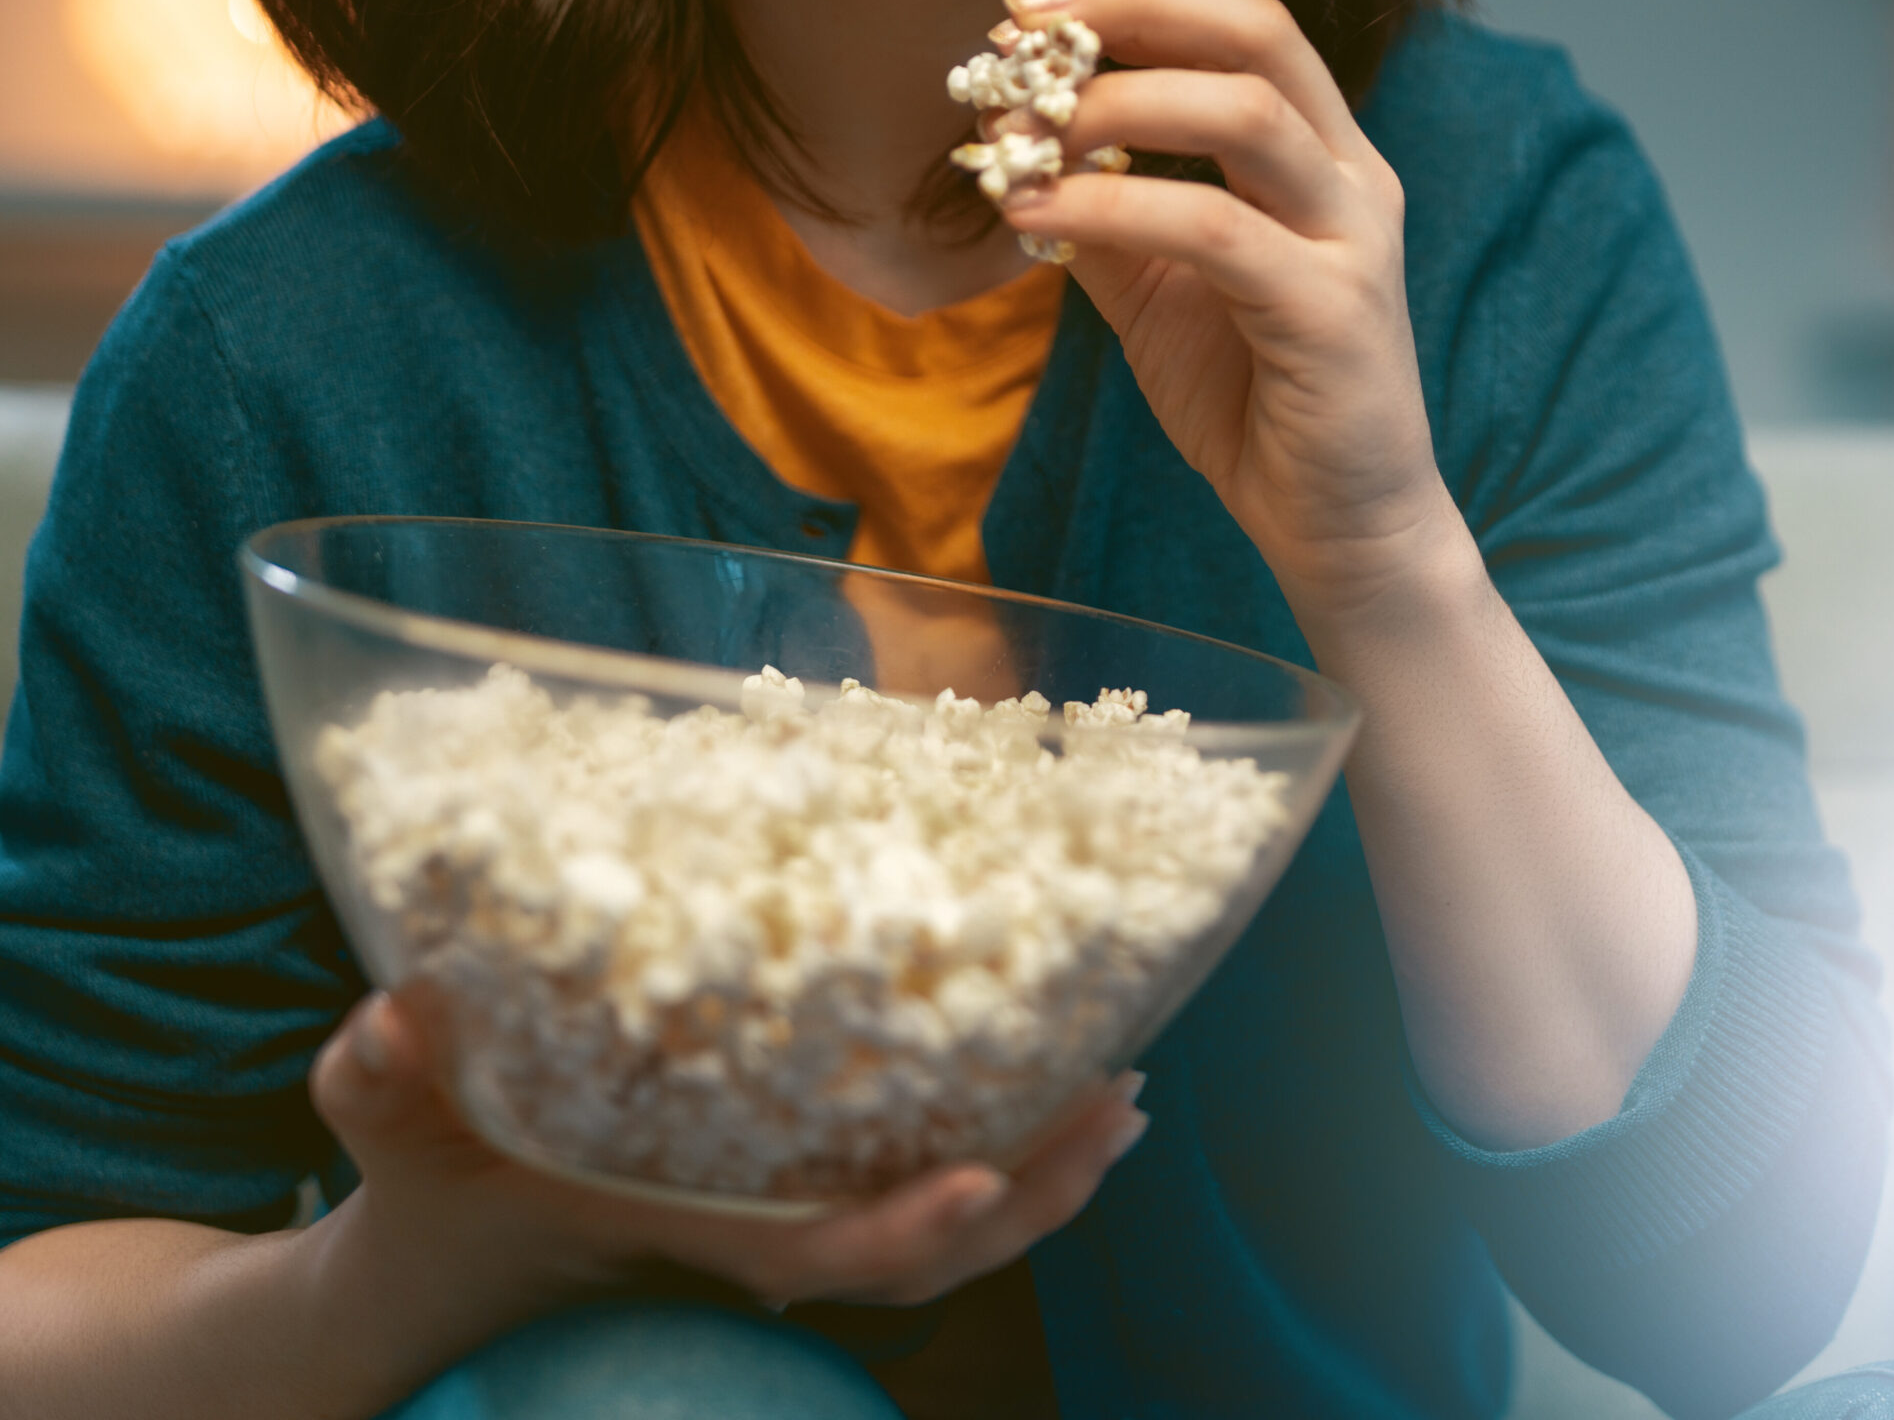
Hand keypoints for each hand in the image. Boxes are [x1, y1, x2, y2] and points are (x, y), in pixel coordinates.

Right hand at [308, 990, 1147, 1328]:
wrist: (442, 1262)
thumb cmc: (434, 1200)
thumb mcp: (400, 1140)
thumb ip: (383, 1086)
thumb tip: (389, 1016)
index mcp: (694, 1235)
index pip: (827, 1253)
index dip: (912, 1230)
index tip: (987, 1177)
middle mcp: (762, 1239)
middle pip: (931, 1251)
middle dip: (1036, 1190)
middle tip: (1124, 1099)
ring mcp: (786, 1218)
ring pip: (941, 1223)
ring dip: (1043, 1165)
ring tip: (1126, 1092)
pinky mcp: (794, 1184)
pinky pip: (914, 1178)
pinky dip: (996, 1137)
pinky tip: (1048, 1070)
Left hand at [987, 0, 1466, 618]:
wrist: (1340, 528)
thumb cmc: (1254, 401)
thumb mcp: (1159, 290)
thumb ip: (1107, 214)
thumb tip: (1012, 146)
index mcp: (1323, 155)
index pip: (1243, 29)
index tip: (1030, 10)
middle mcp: (1353, 177)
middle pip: (1258, 35)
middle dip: (1133, 12)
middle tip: (1024, 36)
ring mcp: (1354, 239)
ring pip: (1245, 114)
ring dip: (1115, 106)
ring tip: (1020, 134)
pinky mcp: (1333, 312)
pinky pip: (1213, 229)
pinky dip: (1113, 207)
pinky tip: (1036, 216)